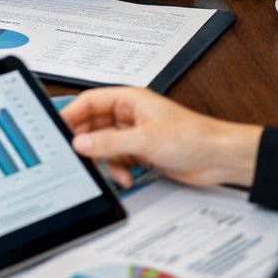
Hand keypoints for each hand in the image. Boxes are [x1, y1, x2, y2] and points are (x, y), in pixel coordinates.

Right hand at [62, 87, 262, 187]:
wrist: (220, 158)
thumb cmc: (193, 137)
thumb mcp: (144, 140)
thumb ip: (108, 143)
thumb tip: (79, 143)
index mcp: (128, 100)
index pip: (89, 102)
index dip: (71, 115)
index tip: (57, 130)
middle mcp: (129, 115)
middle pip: (93, 126)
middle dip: (87, 143)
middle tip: (77, 156)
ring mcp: (134, 135)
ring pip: (103, 146)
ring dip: (105, 161)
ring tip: (112, 171)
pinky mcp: (141, 153)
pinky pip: (117, 160)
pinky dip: (118, 170)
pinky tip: (126, 177)